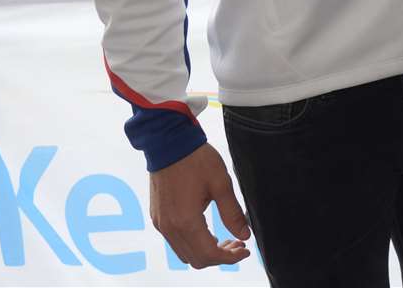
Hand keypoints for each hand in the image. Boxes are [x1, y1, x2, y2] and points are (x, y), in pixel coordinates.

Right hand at [150, 144, 251, 267]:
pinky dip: (193, 243)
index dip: (230, 258)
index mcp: (186, 221)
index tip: (245, 250)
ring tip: (225, 238)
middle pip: (196, 259)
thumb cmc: (196, 159)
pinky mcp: (157, 217)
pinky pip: (175, 241)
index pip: (209, 255)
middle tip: (238, 243)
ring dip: (206, 251)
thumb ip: (233, 213)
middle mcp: (169, 228)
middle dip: (220, 256)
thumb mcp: (221, 184)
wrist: (168, 142)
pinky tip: (207, 231)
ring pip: (185, 253)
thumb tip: (245, 235)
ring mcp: (161, 223)